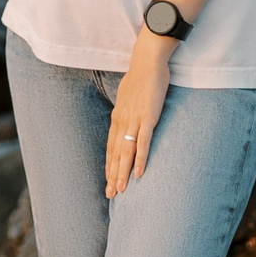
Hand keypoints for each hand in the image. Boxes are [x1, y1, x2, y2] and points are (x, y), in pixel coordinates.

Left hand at [105, 39, 170, 197]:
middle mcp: (122, 121)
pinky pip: (143, 143)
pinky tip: (138, 174)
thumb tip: (125, 115)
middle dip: (112, 175)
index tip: (108, 180)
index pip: (111, 146)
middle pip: (115, 154)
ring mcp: (134, 121)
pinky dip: (140, 160)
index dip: (109, 165)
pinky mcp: (148, 118)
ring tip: (120, 190)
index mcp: (118, 117)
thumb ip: (127, 108)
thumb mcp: (128, 95)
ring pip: (126, 153)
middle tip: (110, 194)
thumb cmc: (140, 77)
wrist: (148, 62)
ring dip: (122, 173)